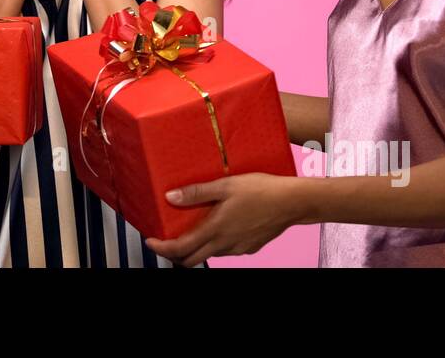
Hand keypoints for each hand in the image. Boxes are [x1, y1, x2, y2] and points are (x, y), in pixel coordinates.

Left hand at [145, 173, 305, 266]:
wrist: (293, 202)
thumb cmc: (262, 190)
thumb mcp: (225, 185)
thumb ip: (197, 192)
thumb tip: (171, 197)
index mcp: (216, 229)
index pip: (180, 249)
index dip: (161, 248)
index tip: (151, 241)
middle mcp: (225, 244)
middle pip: (190, 260)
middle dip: (173, 254)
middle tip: (164, 241)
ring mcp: (237, 248)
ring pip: (208, 255)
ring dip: (194, 249)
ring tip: (189, 231)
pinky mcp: (249, 248)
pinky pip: (224, 251)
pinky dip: (213, 245)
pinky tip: (215, 228)